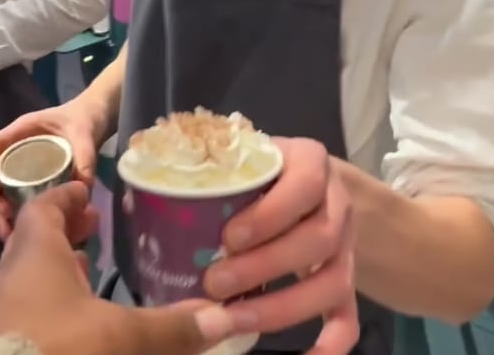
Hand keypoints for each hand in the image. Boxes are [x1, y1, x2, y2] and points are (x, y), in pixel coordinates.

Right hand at [0, 97, 101, 240]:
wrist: (94, 121)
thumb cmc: (83, 120)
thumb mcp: (84, 134)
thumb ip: (85, 156)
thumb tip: (83, 187)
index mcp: (21, 131)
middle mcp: (16, 149)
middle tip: (6, 216)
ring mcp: (23, 165)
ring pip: (2, 189)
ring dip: (2, 211)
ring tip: (11, 232)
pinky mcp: (32, 180)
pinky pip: (17, 196)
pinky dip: (16, 214)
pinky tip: (22, 232)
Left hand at [0, 182, 241, 354]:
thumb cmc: (57, 348)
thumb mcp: (119, 337)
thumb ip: (168, 327)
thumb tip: (222, 319)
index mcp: (35, 254)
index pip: (43, 209)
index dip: (65, 198)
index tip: (86, 194)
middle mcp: (10, 277)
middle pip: (34, 241)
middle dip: (64, 233)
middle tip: (94, 230)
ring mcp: (0, 314)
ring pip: (27, 279)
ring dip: (55, 271)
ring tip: (87, 273)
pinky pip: (23, 311)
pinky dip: (47, 305)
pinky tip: (72, 321)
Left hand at [204, 138, 358, 353]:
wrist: (305, 179)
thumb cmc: (259, 168)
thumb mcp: (242, 157)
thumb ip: (210, 173)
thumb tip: (145, 198)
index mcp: (311, 161)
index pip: (305, 185)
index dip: (270, 215)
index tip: (229, 237)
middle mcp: (337, 203)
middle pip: (319, 238)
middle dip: (265, 266)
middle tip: (216, 283)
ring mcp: (346, 245)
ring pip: (333, 281)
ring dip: (283, 307)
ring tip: (234, 318)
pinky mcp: (347, 280)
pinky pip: (348, 316)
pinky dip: (332, 342)